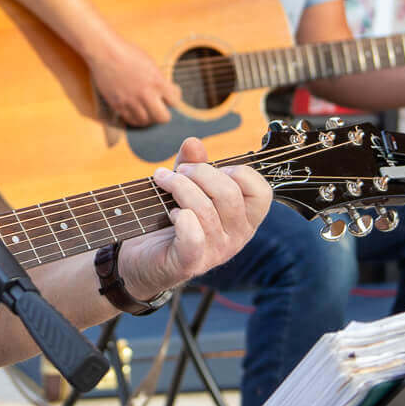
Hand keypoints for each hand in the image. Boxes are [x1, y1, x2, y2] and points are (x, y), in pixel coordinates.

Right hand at [87, 33, 181, 127]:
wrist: (105, 52)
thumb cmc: (128, 54)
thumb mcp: (150, 64)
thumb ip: (159, 80)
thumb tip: (166, 92)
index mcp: (157, 82)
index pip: (175, 102)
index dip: (173, 100)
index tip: (169, 96)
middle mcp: (146, 94)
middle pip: (163, 118)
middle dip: (163, 114)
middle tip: (160, 108)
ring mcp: (131, 101)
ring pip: (146, 122)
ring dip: (148, 117)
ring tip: (146, 110)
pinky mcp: (118, 105)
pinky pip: (131, 120)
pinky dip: (135, 118)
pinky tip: (135, 111)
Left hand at [115, 137, 272, 298]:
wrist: (142, 259)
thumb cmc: (170, 222)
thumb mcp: (185, 188)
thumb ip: (192, 165)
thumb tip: (193, 142)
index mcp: (244, 219)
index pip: (261, 192)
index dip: (239, 172)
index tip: (215, 168)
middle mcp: (236, 238)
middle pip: (230, 194)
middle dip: (200, 172)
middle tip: (178, 171)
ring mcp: (215, 253)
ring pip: (205, 210)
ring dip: (179, 187)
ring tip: (163, 181)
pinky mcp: (189, 263)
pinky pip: (193, 237)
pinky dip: (181, 218)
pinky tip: (171, 213)